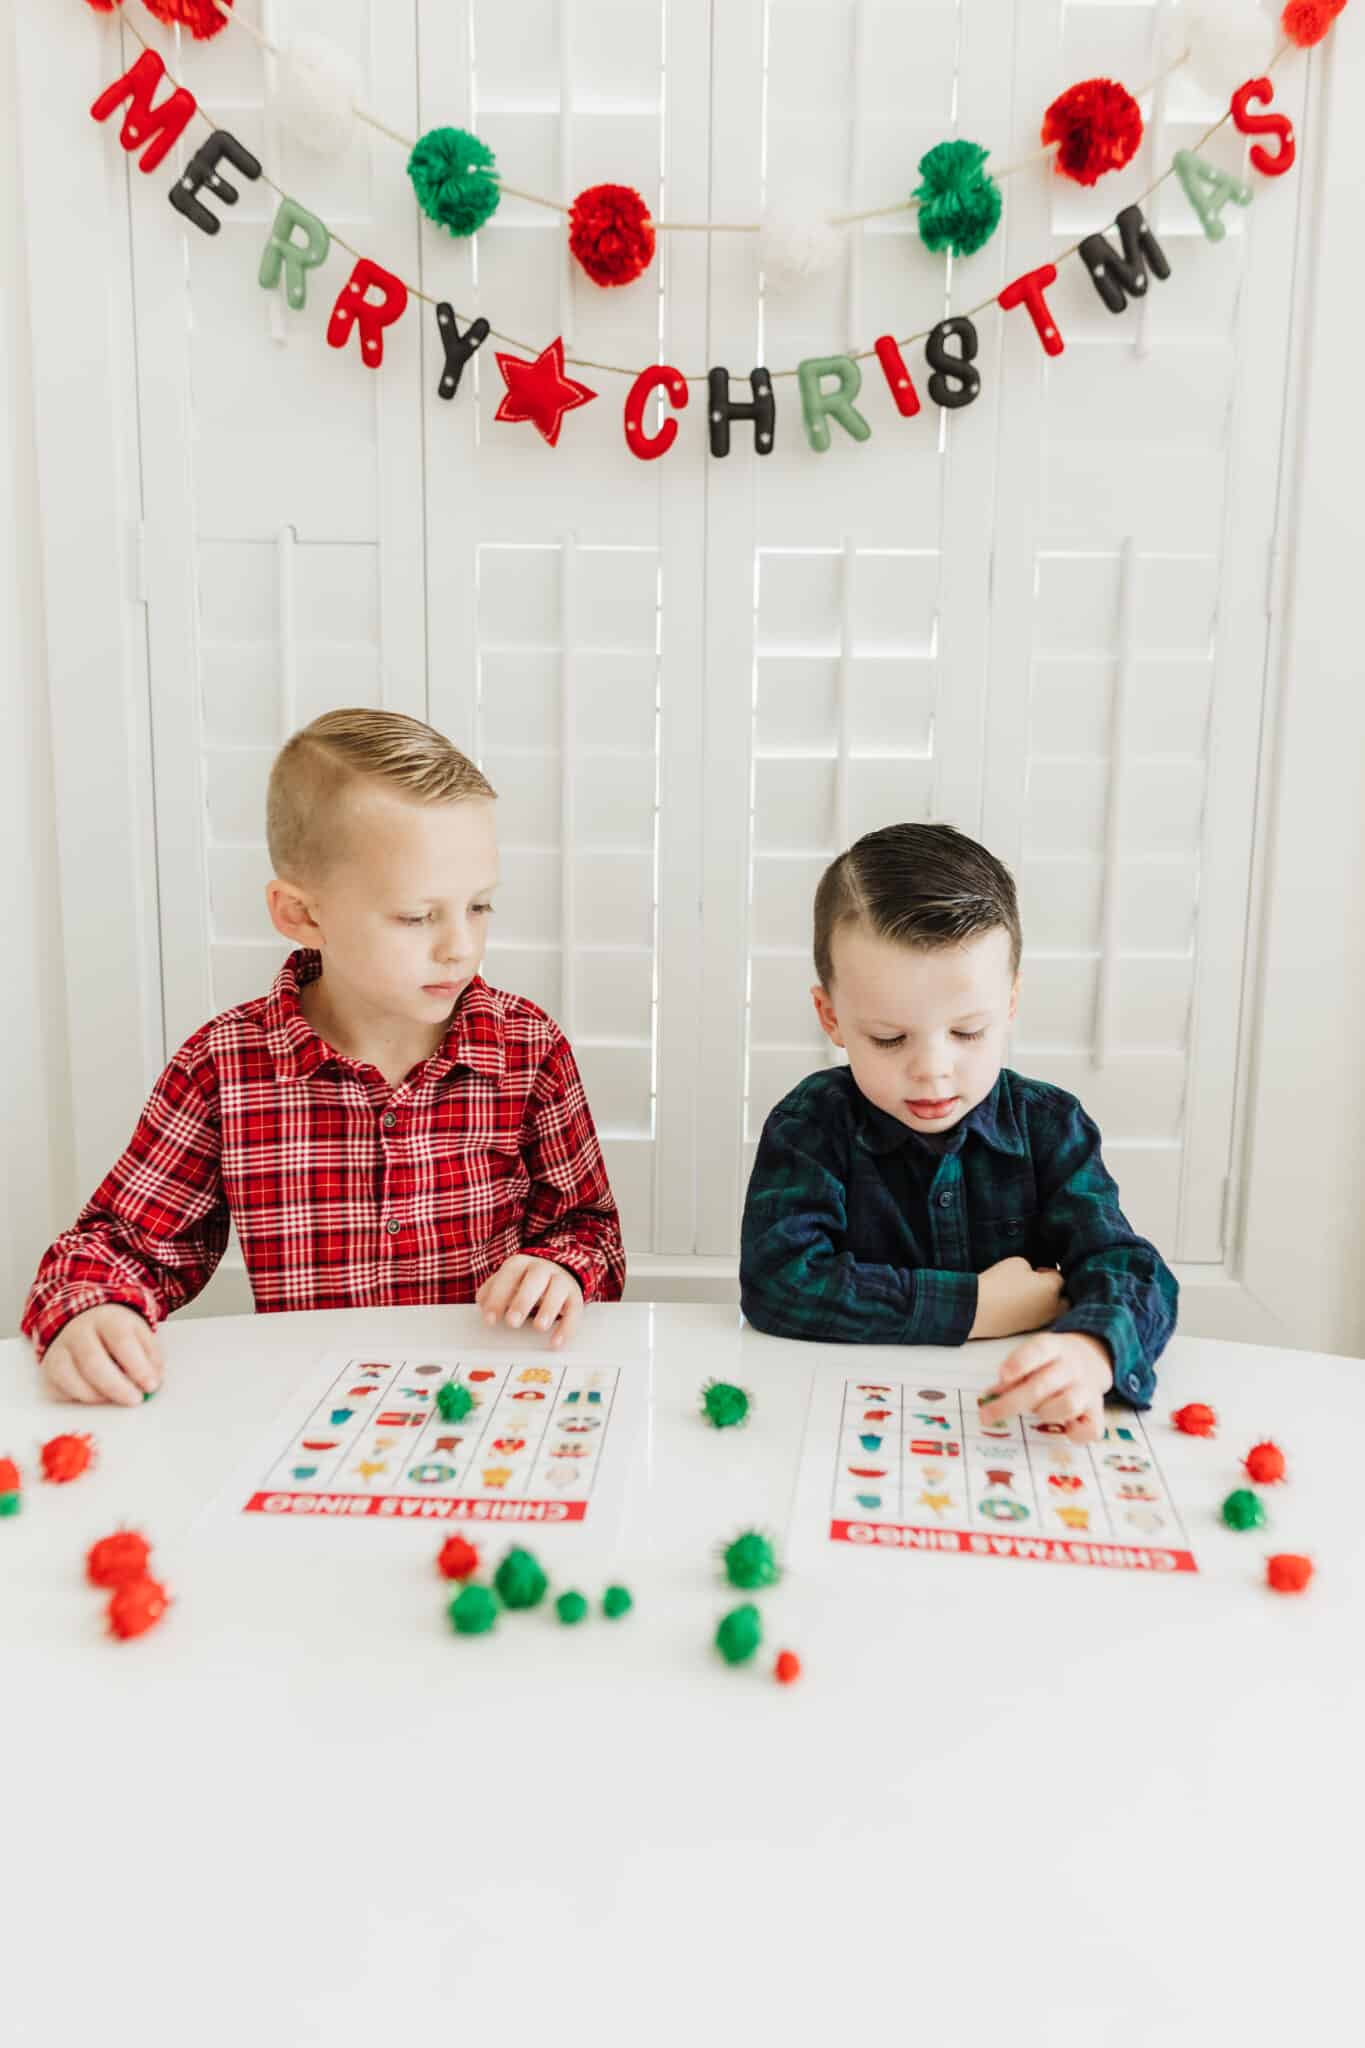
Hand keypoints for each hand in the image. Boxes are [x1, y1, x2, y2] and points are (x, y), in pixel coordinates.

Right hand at [39, 1305, 161, 1406]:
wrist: (83, 1318)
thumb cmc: (115, 1330)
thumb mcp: (140, 1333)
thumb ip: (151, 1356)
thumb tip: (153, 1381)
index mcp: (107, 1318)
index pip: (121, 1341)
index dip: (137, 1367)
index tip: (151, 1385)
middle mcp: (78, 1331)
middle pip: (92, 1362)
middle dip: (116, 1387)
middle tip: (134, 1400)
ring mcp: (59, 1349)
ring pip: (69, 1378)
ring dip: (96, 1396)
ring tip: (115, 1398)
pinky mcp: (48, 1368)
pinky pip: (58, 1390)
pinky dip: (77, 1399)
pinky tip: (94, 1396)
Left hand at [475, 1257, 583, 1349]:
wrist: (557, 1271)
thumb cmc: (525, 1281)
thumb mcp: (508, 1281)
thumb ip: (493, 1290)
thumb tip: (482, 1302)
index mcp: (521, 1264)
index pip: (509, 1275)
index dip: (498, 1296)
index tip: (489, 1319)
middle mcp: (542, 1268)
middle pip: (535, 1279)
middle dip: (523, 1301)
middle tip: (512, 1322)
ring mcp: (561, 1280)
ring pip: (557, 1291)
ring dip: (549, 1309)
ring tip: (539, 1327)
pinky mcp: (575, 1296)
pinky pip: (574, 1310)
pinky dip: (567, 1327)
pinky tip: (556, 1342)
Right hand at [969, 1257, 1067, 1339]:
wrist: (978, 1309)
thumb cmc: (997, 1284)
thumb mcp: (1018, 1263)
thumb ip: (1032, 1268)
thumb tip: (1034, 1276)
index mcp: (1052, 1288)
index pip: (1059, 1277)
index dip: (1047, 1271)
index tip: (1036, 1269)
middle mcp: (1052, 1307)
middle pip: (1064, 1298)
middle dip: (1055, 1290)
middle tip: (1038, 1283)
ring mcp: (1041, 1320)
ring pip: (1054, 1311)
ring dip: (1047, 1302)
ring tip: (1029, 1294)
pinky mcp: (1029, 1328)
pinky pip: (1040, 1318)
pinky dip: (1035, 1311)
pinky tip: (1020, 1304)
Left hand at [978, 1331, 1113, 1442]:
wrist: (1091, 1358)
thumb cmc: (1050, 1364)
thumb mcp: (1032, 1359)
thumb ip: (1012, 1377)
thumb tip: (988, 1397)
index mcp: (1054, 1348)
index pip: (1039, 1349)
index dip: (1020, 1362)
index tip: (1002, 1376)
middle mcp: (1072, 1367)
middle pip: (1044, 1385)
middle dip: (1012, 1403)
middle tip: (987, 1416)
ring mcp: (1088, 1389)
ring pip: (1068, 1404)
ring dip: (1045, 1413)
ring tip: (1037, 1412)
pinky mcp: (1098, 1411)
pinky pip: (1092, 1429)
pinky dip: (1076, 1434)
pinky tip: (1065, 1429)